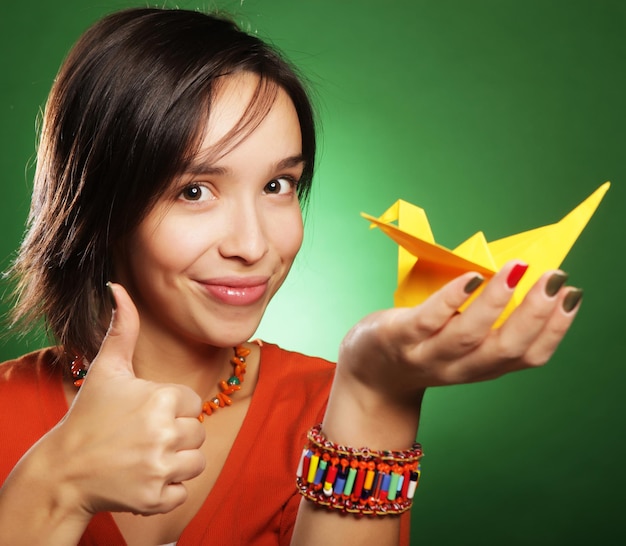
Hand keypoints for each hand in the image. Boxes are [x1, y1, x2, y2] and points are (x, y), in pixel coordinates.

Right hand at [53, 283, 205, 516]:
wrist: (64, 470)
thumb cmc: (90, 416)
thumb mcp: (107, 368)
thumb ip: (122, 328)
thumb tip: (117, 287)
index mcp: (160, 398)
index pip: (192, 404)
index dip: (170, 408)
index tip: (143, 414)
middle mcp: (164, 433)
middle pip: (196, 432)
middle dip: (174, 435)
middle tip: (141, 437)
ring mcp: (160, 468)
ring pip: (196, 462)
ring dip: (175, 462)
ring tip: (143, 456)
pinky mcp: (156, 499)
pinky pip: (183, 491)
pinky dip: (166, 489)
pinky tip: (141, 477)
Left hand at [338, 261, 580, 403]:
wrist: (369, 374)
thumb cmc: (420, 348)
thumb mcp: (459, 345)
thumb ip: (486, 325)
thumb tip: (518, 278)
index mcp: (480, 367)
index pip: (528, 357)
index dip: (555, 330)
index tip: (573, 296)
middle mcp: (458, 367)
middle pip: (504, 349)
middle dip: (536, 315)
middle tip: (557, 280)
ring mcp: (426, 354)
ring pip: (469, 336)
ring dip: (498, 302)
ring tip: (518, 270)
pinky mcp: (399, 338)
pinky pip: (428, 320)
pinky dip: (452, 300)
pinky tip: (472, 278)